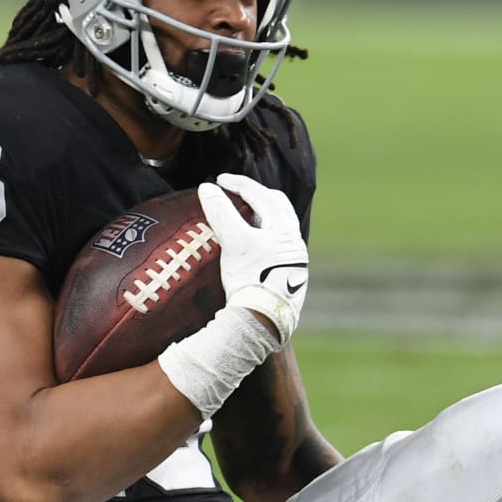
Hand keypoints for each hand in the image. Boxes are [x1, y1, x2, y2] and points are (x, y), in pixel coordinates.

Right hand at [198, 173, 308, 344]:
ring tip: (240, 216)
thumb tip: (207, 188)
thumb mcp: (234, 242)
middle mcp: (295, 242)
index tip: (219, 180)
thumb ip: (221, 212)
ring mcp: (294, 261)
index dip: (238, 184)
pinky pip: (275, 246)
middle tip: (235, 194)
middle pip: (277, 208)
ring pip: (278, 228)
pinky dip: (261, 236)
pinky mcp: (288, 276)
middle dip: (256, 197)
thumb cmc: (251, 279)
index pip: (262, 196)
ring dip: (259, 217)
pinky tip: (249, 245)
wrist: (263, 321)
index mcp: (286, 229)